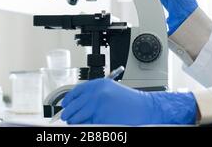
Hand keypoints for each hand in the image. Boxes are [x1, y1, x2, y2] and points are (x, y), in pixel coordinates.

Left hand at [61, 78, 196, 125]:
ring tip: (75, 123)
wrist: (146, 108)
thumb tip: (77, 104)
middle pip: (73, 106)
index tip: (65, 105)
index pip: (75, 92)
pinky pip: (88, 125)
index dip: (68, 100)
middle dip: (68, 114)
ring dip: (75, 122)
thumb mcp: (109, 90)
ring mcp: (98, 107)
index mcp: (98, 84)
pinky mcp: (102, 120)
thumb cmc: (130, 100)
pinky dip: (86, 127)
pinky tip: (88, 126)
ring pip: (77, 118)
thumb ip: (93, 93)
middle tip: (67, 118)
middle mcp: (96, 94)